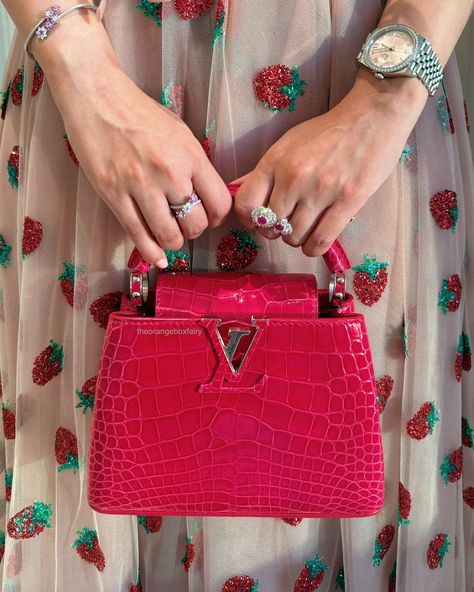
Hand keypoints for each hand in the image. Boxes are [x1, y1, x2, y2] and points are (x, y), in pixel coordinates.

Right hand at [40, 18, 230, 267]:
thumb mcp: (180, 132)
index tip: (209, 217)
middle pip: (195, 224)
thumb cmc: (140, 112)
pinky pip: (138, 234)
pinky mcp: (113, 195)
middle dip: (194, 231)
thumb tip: (205, 196)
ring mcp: (140, 186)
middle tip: (186, 225)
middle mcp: (169, 173)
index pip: (219, 203)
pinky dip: (151, 252)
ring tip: (170, 235)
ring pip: (169, 235)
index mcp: (191, 156)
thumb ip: (194, 165)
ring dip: (173, 242)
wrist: (98, 96)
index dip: (217, 217)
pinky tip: (157, 259)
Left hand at [232, 70, 426, 256]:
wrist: (373, 116)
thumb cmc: (328, 131)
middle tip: (288, 223)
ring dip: (297, 239)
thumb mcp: (288, 144)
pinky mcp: (348, 201)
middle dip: (276, 230)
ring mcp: (321, 190)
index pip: (245, 205)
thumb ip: (262, 170)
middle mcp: (294, 177)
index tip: (260, 220)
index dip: (250, 219)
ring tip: (305, 228)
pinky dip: (314, 248)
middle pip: (270, 226)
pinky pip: (320, 241)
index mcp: (275, 161)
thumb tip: (234, 188)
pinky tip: (315, 241)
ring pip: (293, 237)